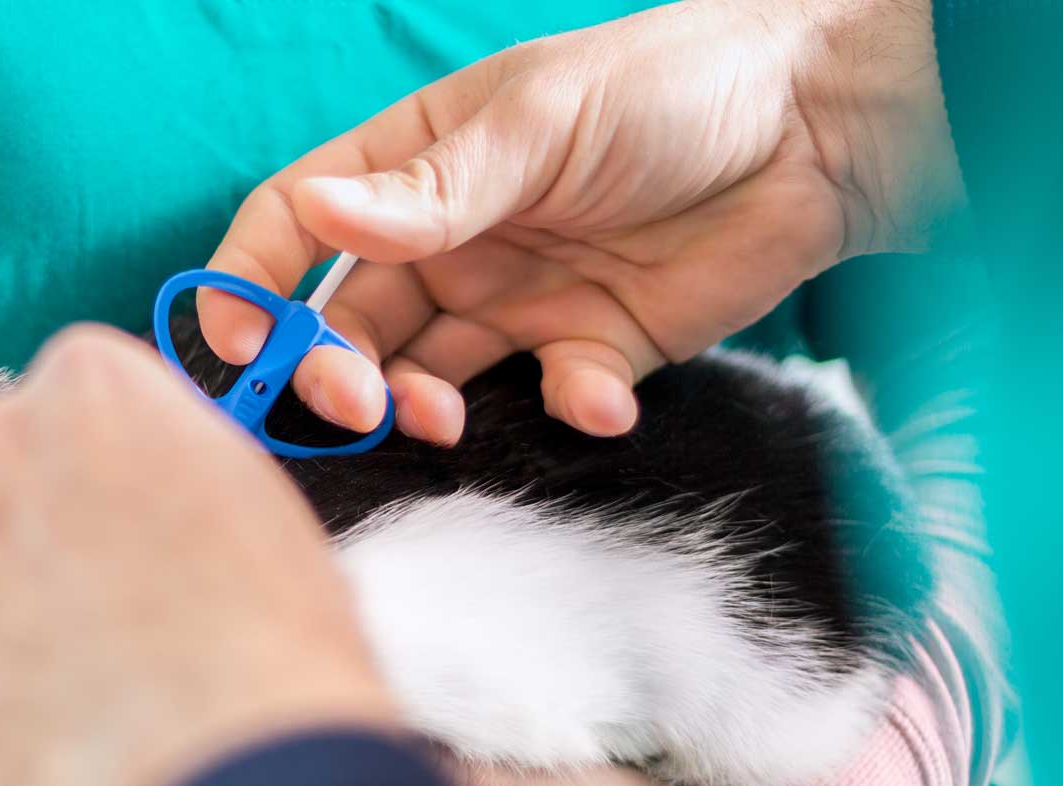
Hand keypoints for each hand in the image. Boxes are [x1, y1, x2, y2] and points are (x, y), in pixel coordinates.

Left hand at [0, 325, 397, 785]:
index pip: (59, 396)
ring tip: (23, 631)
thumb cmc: (263, 640)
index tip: (95, 511)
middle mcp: (11, 421)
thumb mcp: (240, 497)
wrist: (220, 748)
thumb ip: (164, 459)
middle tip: (62, 586)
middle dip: (13, 508)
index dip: (78, 467)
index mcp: (101, 379)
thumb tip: (138, 479)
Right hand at [204, 0, 958, 442]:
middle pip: (351, 323)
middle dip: (334, 372)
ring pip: (428, 377)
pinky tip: (595, 392)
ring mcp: (518, 299)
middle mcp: (453, 239)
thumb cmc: (673, 89)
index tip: (240, 347)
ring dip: (421, 407)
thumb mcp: (542, 122)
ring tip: (445, 419)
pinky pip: (546, 400)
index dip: (252, 286)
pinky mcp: (591, 351)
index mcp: (418, 166)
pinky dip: (561, 410)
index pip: (298, 226)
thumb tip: (318, 219)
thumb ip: (433, 190)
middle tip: (356, 403)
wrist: (822, 131)